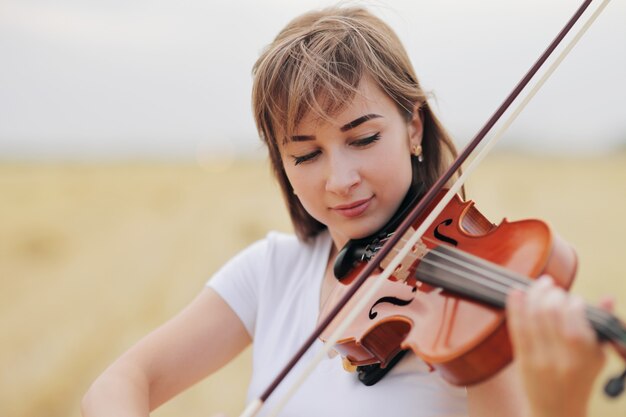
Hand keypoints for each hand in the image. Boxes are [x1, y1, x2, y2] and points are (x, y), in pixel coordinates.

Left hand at [506, 276, 610, 416]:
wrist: (557, 411)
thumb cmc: (580, 379)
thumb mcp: (597, 356)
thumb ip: (601, 326)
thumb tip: (607, 298)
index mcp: (583, 354)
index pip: (573, 315)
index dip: (572, 300)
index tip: (572, 298)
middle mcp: (561, 357)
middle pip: (549, 312)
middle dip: (551, 292)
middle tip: (553, 287)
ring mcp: (539, 359)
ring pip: (532, 316)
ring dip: (534, 293)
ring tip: (540, 284)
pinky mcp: (522, 360)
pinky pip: (517, 328)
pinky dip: (515, 306)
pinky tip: (516, 291)